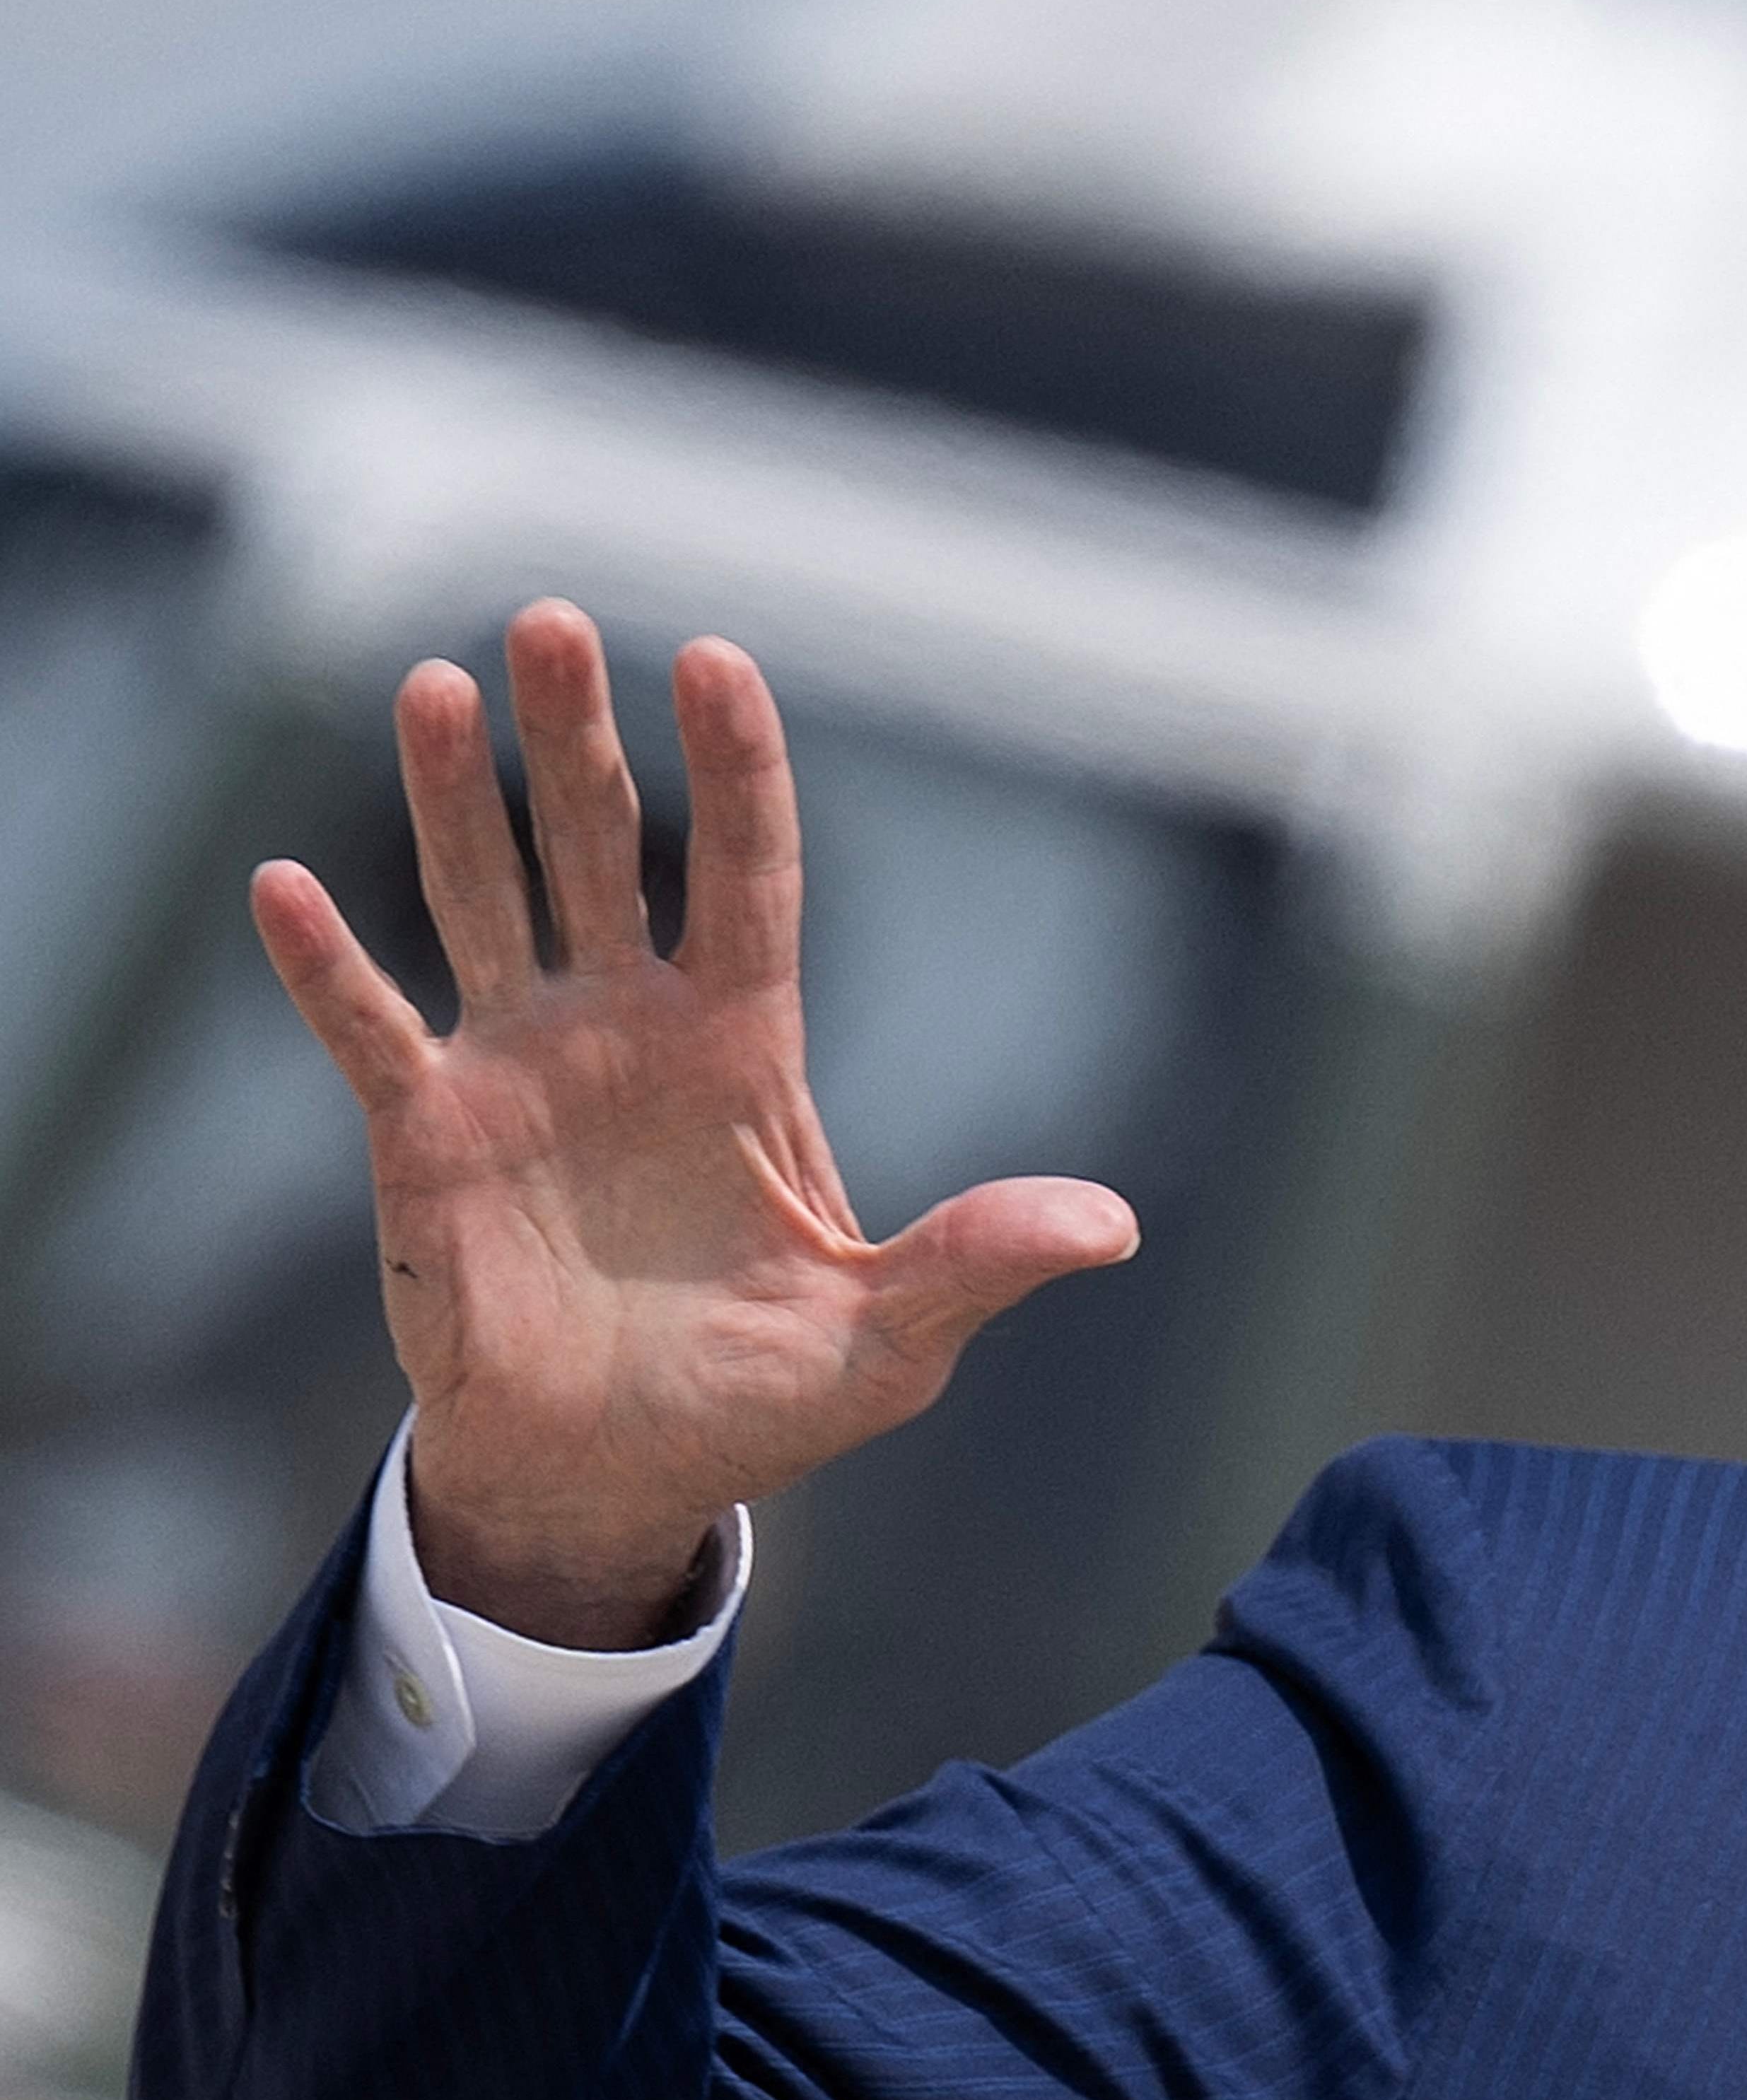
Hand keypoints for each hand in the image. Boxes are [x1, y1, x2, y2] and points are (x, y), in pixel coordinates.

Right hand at [251, 602, 1139, 1647]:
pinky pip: (368, 1027)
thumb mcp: (886, 1340)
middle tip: (549, 619)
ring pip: (486, 898)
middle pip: (602, 847)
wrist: (612, 1480)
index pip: (747, 876)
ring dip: (454, 795)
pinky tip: (281, 881)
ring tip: (434, 683)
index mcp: (743, 1050)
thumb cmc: (754, 1403)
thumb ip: (978, 1262)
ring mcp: (519, 1069)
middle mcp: (627, 1029)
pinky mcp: (424, 1135)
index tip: (713, 659)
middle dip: (576, 738)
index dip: (736, 770)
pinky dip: (324, 962)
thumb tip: (1112, 1227)